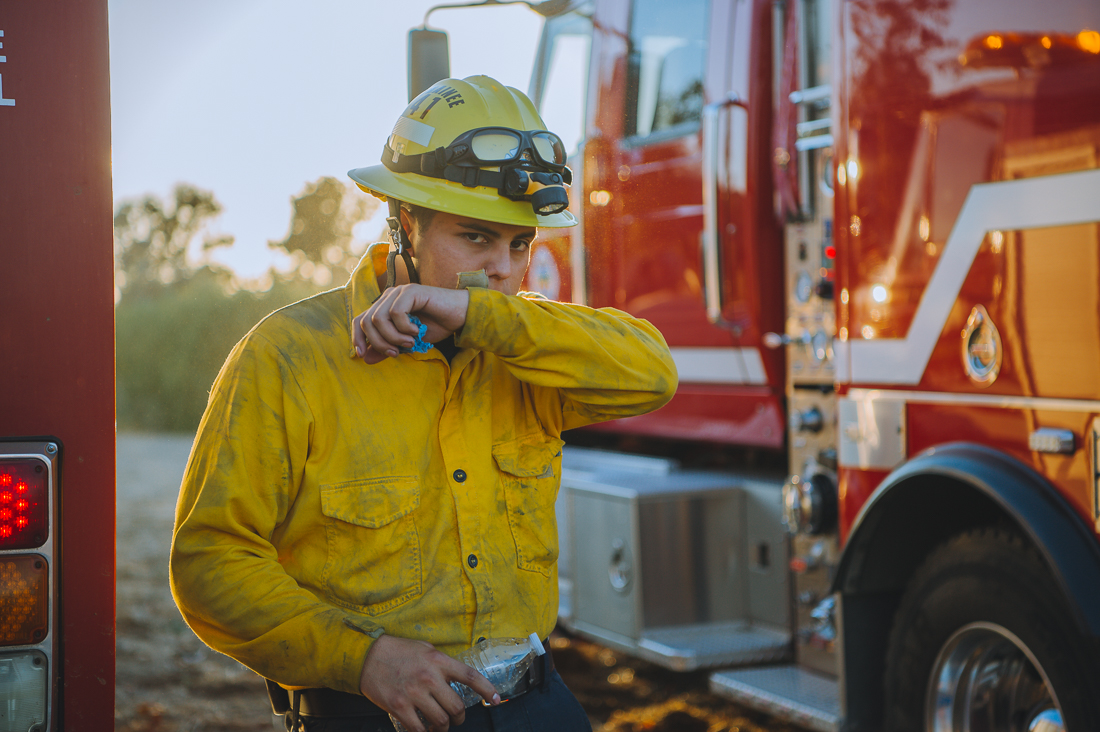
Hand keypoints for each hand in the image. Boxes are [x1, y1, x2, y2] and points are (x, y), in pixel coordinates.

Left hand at [353, 284, 469, 364]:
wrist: (460, 316)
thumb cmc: (436, 326)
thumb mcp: (407, 342)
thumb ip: (387, 347)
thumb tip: (365, 359)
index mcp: (384, 307)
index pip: (360, 320)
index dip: (357, 338)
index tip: (362, 355)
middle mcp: (388, 297)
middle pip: (367, 321)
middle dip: (378, 343)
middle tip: (395, 353)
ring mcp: (399, 292)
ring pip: (379, 318)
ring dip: (393, 337)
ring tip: (409, 343)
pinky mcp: (410, 291)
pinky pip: (396, 313)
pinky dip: (404, 327)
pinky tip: (416, 331)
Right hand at [359, 635, 498, 731]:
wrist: (367, 656)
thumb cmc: (397, 651)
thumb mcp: (425, 650)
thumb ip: (442, 664)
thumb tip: (456, 679)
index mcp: (439, 661)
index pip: (470, 677)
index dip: (487, 690)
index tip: (497, 699)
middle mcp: (429, 678)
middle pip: (456, 707)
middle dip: (460, 718)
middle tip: (456, 719)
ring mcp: (414, 694)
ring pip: (441, 722)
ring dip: (443, 729)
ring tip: (440, 728)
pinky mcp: (399, 707)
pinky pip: (419, 729)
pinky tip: (424, 731)